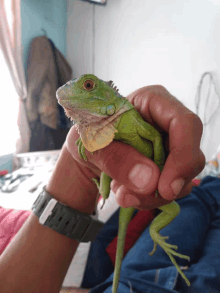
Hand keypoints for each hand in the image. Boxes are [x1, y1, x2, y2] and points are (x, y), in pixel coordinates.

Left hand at [65, 85, 204, 210]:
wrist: (87, 149)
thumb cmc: (88, 132)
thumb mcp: (92, 142)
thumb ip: (116, 158)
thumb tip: (150, 181)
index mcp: (153, 101)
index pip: (185, 123)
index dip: (183, 155)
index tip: (165, 188)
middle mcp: (168, 123)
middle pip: (190, 155)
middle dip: (163, 186)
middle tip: (130, 198)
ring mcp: (170, 146)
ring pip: (182, 178)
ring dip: (152, 195)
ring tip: (120, 193)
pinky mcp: (166, 165)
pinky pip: (169, 188)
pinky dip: (147, 197)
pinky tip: (124, 191)